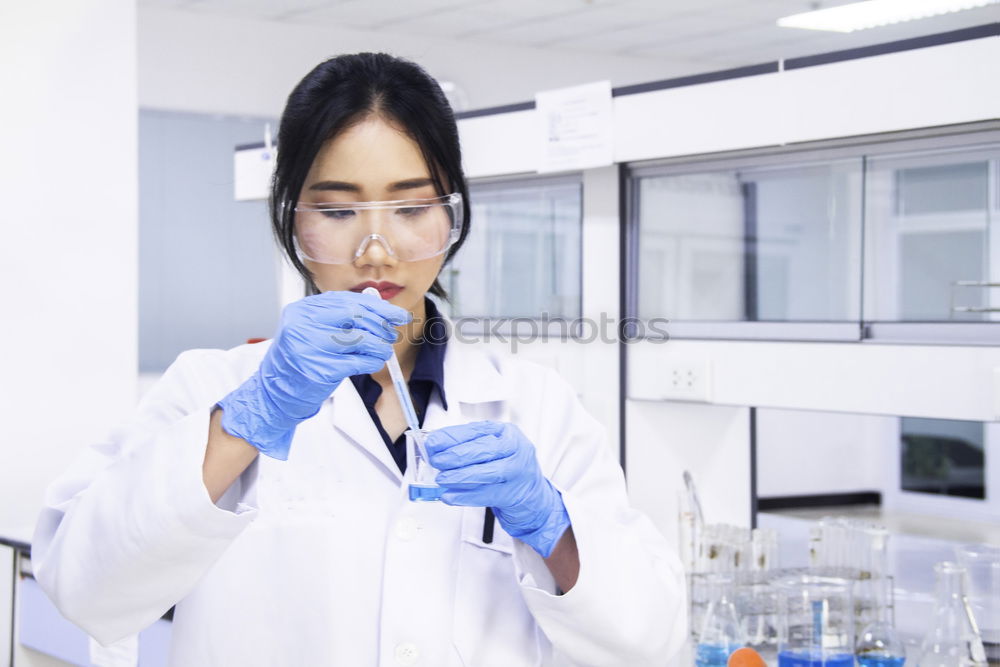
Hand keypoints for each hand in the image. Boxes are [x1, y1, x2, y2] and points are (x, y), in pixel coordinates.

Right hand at [216, 290, 410, 459]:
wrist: (275, 393)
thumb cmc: (300, 361)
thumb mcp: (314, 331)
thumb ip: (342, 319)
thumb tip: (383, 311)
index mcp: (303, 309)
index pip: (349, 300)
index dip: (378, 307)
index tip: (398, 314)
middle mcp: (303, 323)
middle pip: (356, 315)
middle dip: (381, 325)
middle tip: (392, 334)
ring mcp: (309, 346)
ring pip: (360, 339)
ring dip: (379, 346)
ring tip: (383, 351)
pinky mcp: (318, 369)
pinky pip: (357, 362)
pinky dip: (372, 361)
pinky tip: (374, 362)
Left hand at [425, 421, 569, 557]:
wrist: (530, 493)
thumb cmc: (507, 466)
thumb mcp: (492, 448)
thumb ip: (467, 445)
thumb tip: (436, 446)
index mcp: (507, 432)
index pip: (476, 431)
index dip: (452, 437)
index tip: (433, 442)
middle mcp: (516, 449)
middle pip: (481, 450)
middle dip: (454, 456)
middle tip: (436, 461)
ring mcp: (517, 472)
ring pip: (484, 473)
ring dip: (458, 476)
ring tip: (441, 479)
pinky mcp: (513, 493)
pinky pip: (485, 495)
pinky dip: (464, 496)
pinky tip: (450, 496)